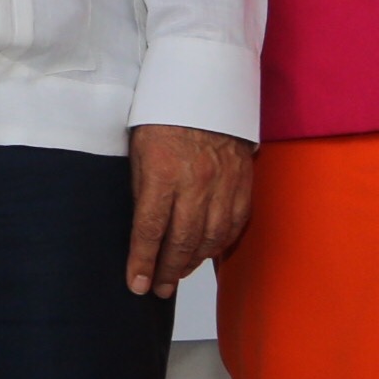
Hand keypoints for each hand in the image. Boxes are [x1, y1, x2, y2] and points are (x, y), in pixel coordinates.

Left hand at [125, 123, 254, 295]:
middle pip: (181, 241)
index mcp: (162, 172)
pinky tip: (205, 253)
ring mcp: (222, 184)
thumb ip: (141, 190)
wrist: (207, 90)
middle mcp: (195, 182)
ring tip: (177, 275)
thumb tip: (142, 229)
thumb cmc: (164, 117)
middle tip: (157, 288)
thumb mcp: (138, 149)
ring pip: (210, 238)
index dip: (142, 261)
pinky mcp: (242, 184)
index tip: (136, 284)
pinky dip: (218, 245)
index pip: (150, 228)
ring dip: (192, 262)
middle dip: (167, 270)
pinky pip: (233, 225)